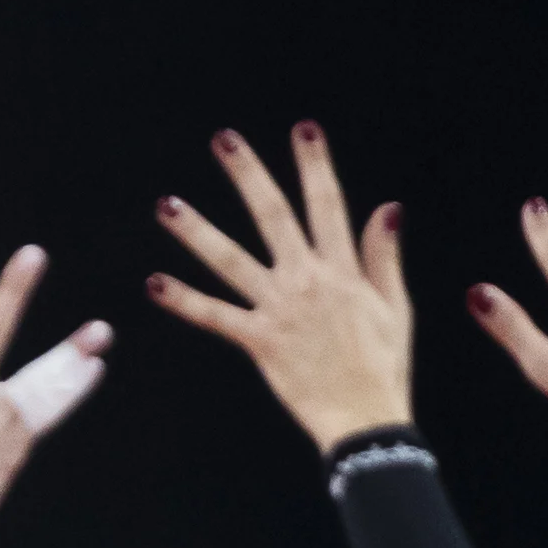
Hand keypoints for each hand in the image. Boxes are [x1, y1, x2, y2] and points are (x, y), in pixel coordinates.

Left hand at [147, 123, 410, 450]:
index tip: (303, 129)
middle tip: (223, 140)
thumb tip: (388, 207)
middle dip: (248, 175)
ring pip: (230, 260)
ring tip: (166, 204)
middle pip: (272, 215)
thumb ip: (382, 257)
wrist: (366, 418)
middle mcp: (307, 280)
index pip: (327, 204)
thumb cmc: (383, 365)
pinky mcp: (259, 341)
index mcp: (342, 270)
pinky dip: (184, 301)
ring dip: (196, 231)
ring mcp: (280, 309)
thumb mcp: (395, 307)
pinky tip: (153, 284)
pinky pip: (215, 316)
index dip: (315, 165)